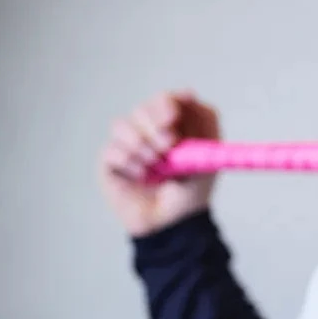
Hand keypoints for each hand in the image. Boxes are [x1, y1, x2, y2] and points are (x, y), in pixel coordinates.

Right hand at [98, 90, 221, 236]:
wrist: (175, 224)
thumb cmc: (192, 190)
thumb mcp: (207, 158)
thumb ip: (204, 125)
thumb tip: (189, 94)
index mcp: (174, 125)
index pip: (166, 100)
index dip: (167, 103)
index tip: (173, 115)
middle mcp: (148, 130)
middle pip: (142, 109)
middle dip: (156, 126)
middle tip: (170, 145)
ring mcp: (127, 144)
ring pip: (122, 125)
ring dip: (142, 145)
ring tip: (157, 167)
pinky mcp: (110, 161)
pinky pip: (112, 150)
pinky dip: (130, 162)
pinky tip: (143, 176)